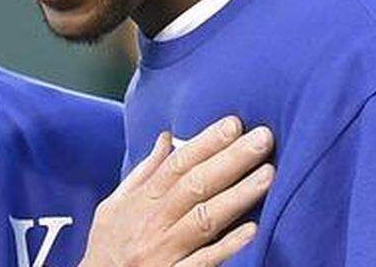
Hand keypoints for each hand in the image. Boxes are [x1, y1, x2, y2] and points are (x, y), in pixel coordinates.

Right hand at [80, 117, 273, 266]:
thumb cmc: (107, 247)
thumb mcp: (115, 205)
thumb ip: (144, 172)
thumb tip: (167, 138)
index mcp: (141, 201)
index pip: (177, 165)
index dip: (206, 142)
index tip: (234, 124)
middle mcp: (153, 222)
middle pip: (195, 185)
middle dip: (230, 159)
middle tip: (262, 138)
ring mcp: (163, 251)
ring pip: (204, 218)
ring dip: (238, 195)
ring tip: (268, 174)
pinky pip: (203, 261)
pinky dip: (226, 245)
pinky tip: (252, 229)